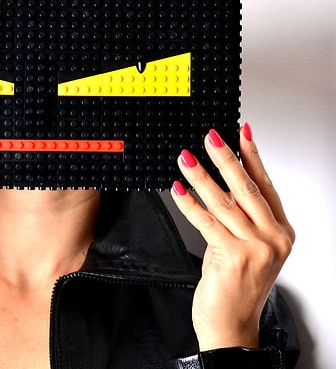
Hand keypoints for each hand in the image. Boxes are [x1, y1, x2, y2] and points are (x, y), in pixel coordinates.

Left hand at [170, 124, 294, 351]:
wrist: (232, 325)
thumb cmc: (238, 283)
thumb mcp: (249, 245)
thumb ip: (242, 215)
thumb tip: (223, 178)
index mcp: (280, 231)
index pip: (265, 184)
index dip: (251, 155)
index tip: (240, 132)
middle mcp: (273, 238)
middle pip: (246, 188)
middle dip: (226, 157)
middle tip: (210, 136)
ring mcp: (255, 248)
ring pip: (223, 201)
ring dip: (200, 176)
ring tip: (186, 158)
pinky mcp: (233, 257)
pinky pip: (206, 222)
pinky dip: (189, 204)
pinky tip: (178, 190)